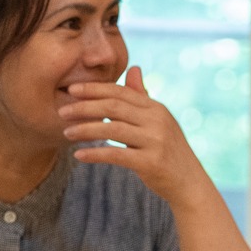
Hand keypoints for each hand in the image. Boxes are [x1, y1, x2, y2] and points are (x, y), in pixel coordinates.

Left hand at [60, 68, 209, 207]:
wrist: (189, 182)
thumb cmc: (168, 150)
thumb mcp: (158, 121)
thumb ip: (142, 97)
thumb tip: (134, 68)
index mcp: (156, 108)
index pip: (121, 92)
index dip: (94, 89)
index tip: (71, 89)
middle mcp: (157, 121)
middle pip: (114, 107)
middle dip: (84, 107)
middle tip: (62, 111)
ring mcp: (155, 141)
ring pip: (112, 129)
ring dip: (85, 130)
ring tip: (66, 132)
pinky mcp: (151, 162)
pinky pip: (116, 155)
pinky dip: (95, 154)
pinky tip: (79, 155)